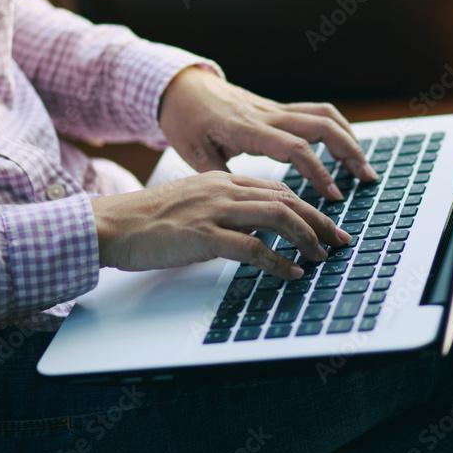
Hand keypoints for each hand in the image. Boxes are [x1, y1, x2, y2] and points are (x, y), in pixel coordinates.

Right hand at [90, 172, 351, 278]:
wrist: (112, 225)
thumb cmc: (148, 221)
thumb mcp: (192, 203)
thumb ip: (223, 209)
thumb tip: (253, 230)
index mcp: (222, 180)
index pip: (278, 189)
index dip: (308, 207)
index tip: (327, 225)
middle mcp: (223, 189)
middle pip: (286, 200)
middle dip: (319, 222)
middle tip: (340, 241)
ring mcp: (214, 211)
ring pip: (278, 217)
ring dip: (307, 239)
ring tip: (322, 257)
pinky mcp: (203, 236)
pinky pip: (253, 247)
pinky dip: (279, 262)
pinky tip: (292, 272)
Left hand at [158, 67, 377, 200]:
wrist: (182, 88)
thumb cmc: (186, 121)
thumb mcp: (193, 153)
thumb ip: (220, 177)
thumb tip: (243, 207)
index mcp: (248, 129)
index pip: (295, 147)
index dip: (318, 172)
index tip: (332, 196)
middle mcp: (267, 115)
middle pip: (321, 125)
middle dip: (349, 151)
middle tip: (367, 178)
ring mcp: (276, 109)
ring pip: (324, 115)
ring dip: (350, 138)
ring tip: (364, 167)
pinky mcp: (278, 109)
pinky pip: (316, 113)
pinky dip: (338, 129)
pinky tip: (346, 148)